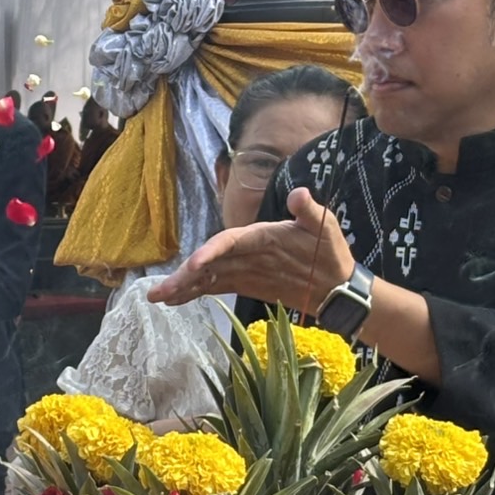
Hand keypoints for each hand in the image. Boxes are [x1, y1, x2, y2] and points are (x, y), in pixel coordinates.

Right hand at [148, 187, 354, 311]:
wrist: (337, 282)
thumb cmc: (330, 251)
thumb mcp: (324, 228)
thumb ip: (310, 212)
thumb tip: (300, 193)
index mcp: (259, 234)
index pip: (229, 241)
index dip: (211, 251)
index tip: (195, 264)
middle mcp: (245, 250)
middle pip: (209, 260)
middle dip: (184, 275)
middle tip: (160, 291)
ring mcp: (242, 268)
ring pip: (205, 275)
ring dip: (182, 285)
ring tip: (156, 298)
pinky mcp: (243, 283)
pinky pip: (214, 287)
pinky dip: (194, 293)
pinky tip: (174, 301)